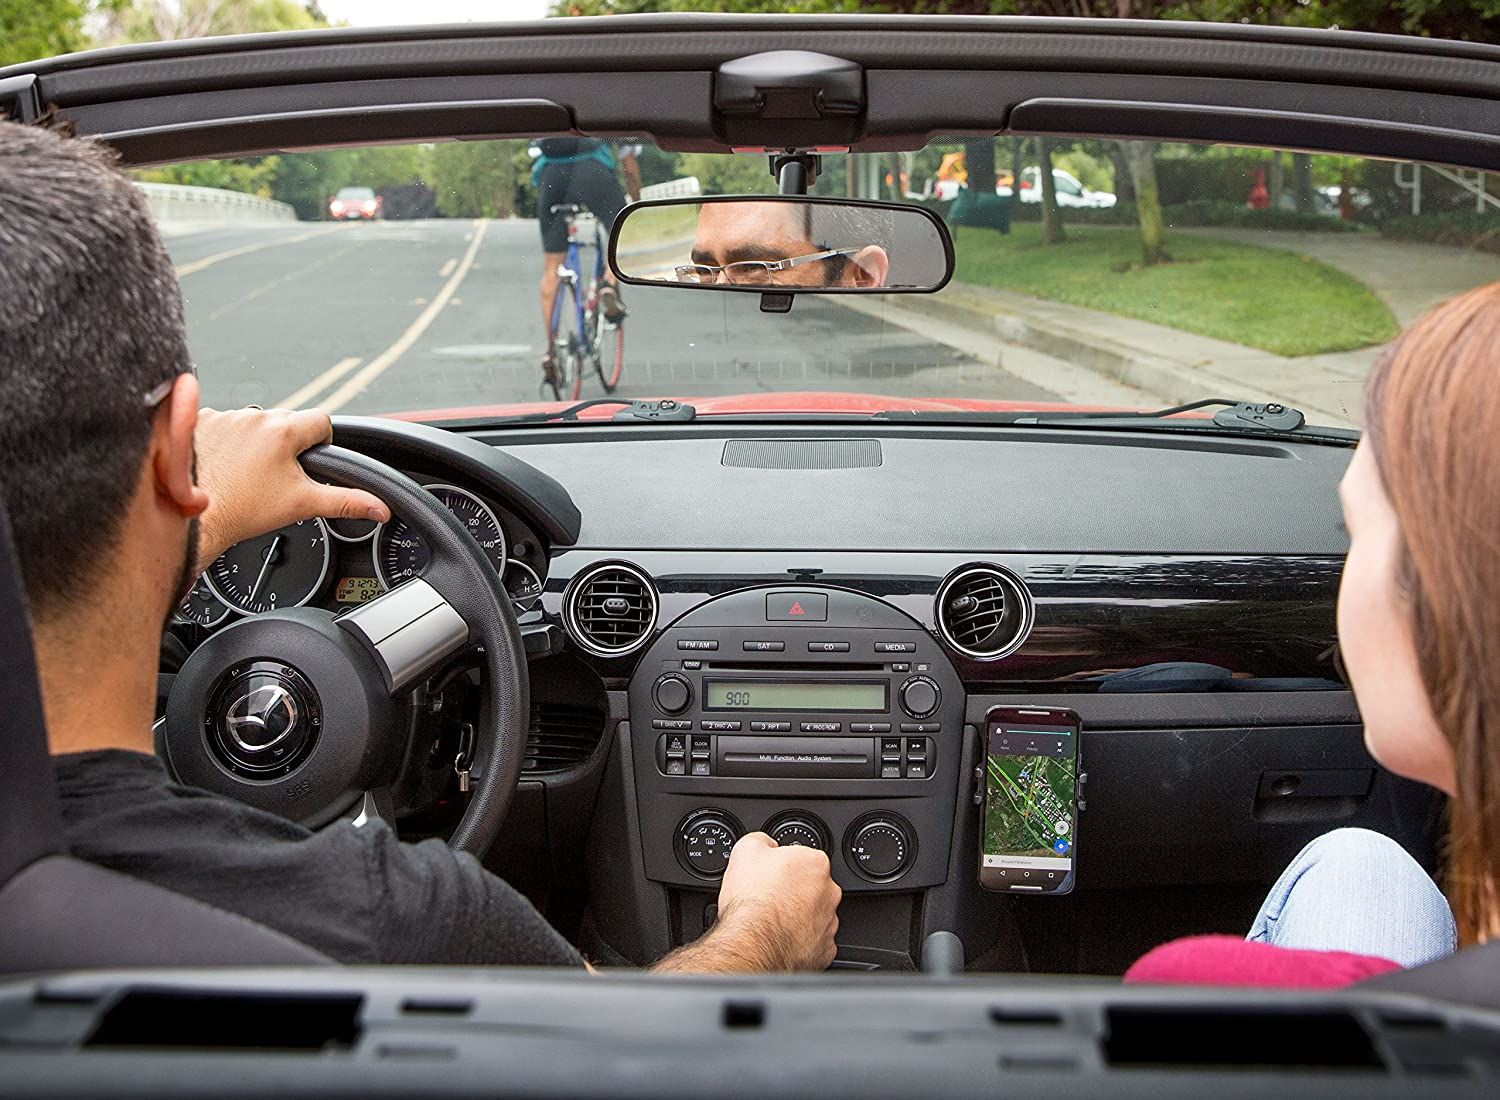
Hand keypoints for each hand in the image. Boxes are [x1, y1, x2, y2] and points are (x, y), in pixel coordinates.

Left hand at [194, 407, 389, 571]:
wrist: (194, 519)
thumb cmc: (244, 511)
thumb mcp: (303, 505)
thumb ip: (347, 502)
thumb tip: (380, 508)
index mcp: (282, 431)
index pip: (320, 421)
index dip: (322, 441)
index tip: (310, 460)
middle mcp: (252, 416)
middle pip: (286, 420)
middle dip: (287, 443)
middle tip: (277, 474)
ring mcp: (222, 417)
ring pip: (253, 422)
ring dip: (255, 439)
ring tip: (247, 471)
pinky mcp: (197, 422)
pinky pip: (221, 422)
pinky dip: (225, 439)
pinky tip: (222, 463)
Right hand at [652, 833, 840, 973]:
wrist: (751, 944)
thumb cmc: (751, 901)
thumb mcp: (746, 849)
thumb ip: (762, 841)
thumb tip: (765, 844)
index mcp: (814, 863)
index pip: (803, 857)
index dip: (784, 866)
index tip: (771, 874)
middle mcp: (829, 892)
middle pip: (812, 886)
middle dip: (794, 891)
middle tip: (770, 897)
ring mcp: (829, 923)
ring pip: (814, 914)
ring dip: (798, 916)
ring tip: (773, 920)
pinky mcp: (825, 950)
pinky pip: (814, 941)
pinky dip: (800, 940)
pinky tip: (781, 938)